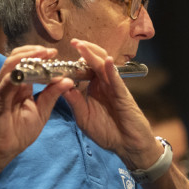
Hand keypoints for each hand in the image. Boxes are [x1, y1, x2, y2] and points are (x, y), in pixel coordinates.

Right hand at [0, 45, 74, 168]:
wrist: (2, 150)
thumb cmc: (19, 133)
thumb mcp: (42, 111)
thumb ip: (52, 95)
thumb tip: (68, 80)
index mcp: (20, 85)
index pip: (28, 64)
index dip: (41, 56)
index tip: (56, 53)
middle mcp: (8, 84)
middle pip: (17, 59)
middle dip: (34, 52)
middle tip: (51, 51)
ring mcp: (0, 89)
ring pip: (10, 65)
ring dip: (26, 58)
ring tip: (41, 55)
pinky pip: (5, 84)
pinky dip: (15, 76)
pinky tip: (26, 72)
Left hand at [62, 38, 161, 168]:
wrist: (128, 146)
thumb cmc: (107, 133)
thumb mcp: (84, 118)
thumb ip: (74, 101)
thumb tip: (60, 85)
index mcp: (93, 89)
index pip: (83, 70)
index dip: (73, 62)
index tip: (60, 56)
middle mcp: (104, 85)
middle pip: (94, 62)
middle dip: (84, 51)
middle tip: (73, 42)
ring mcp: (114, 88)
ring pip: (104, 67)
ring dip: (93, 55)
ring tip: (82, 46)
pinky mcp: (123, 96)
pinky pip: (117, 81)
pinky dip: (112, 71)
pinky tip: (106, 61)